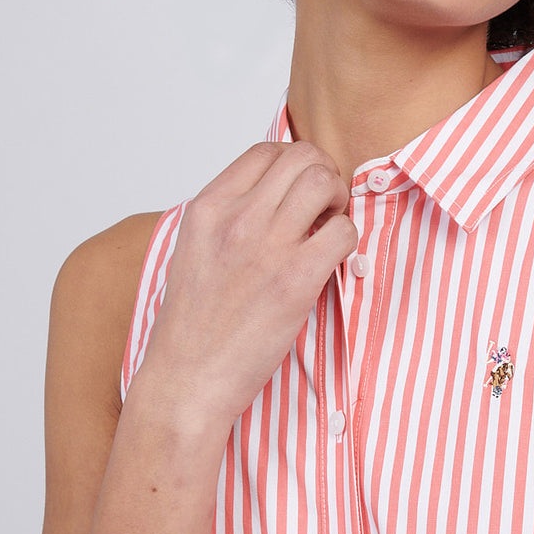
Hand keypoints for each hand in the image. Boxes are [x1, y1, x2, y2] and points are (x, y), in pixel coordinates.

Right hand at [139, 141, 358, 425]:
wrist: (185, 381)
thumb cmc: (190, 329)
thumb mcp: (192, 254)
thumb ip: (225, 221)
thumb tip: (266, 202)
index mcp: (207, 209)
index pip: (264, 151)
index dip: (293, 164)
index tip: (299, 193)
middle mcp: (235, 219)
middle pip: (301, 156)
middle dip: (324, 175)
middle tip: (324, 210)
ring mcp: (266, 247)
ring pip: (324, 181)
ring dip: (339, 201)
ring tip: (329, 230)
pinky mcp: (295, 281)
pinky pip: (343, 232)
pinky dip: (348, 242)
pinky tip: (333, 262)